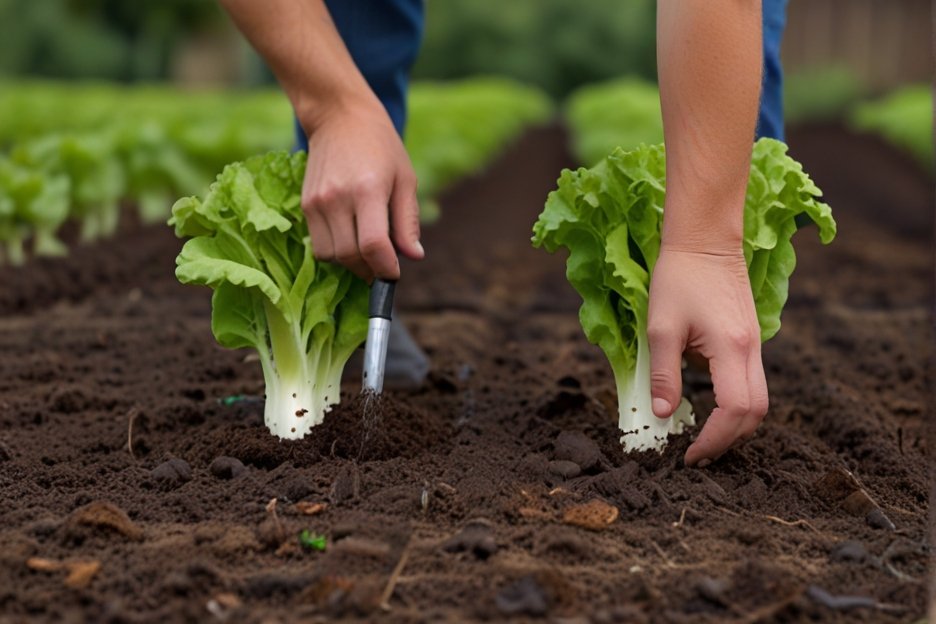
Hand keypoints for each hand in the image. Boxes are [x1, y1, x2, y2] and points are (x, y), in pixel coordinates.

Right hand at [301, 103, 423, 280]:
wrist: (339, 117)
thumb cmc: (381, 147)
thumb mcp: (405, 179)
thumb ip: (407, 221)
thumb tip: (414, 256)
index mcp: (368, 190)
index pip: (373, 245)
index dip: (385, 268)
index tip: (394, 273)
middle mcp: (337, 198)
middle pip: (350, 256)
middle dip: (369, 270)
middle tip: (382, 265)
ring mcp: (317, 202)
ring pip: (330, 256)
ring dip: (349, 263)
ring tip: (366, 252)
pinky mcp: (305, 204)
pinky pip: (318, 244)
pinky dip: (335, 250)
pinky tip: (350, 238)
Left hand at [647, 245, 767, 466]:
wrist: (705, 239)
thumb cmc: (678, 277)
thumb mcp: (660, 327)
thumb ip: (662, 374)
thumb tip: (663, 415)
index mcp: (732, 348)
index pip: (736, 410)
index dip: (715, 440)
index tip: (690, 454)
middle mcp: (751, 349)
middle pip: (756, 412)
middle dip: (729, 440)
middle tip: (698, 454)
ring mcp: (754, 343)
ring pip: (758, 399)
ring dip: (734, 424)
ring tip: (702, 437)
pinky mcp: (748, 338)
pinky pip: (750, 381)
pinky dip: (734, 403)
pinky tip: (707, 404)